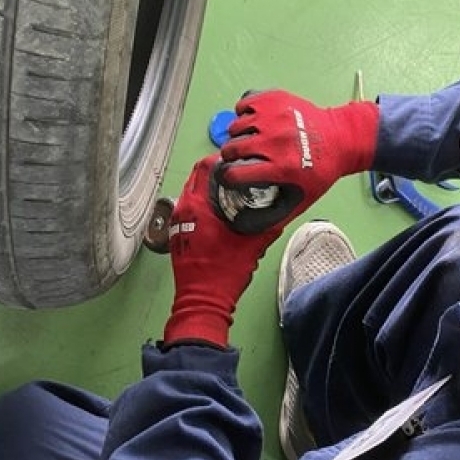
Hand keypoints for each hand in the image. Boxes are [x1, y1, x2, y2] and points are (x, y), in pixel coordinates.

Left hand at [163, 155, 283, 347]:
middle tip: (233, 172)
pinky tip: (216, 207)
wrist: (201, 300)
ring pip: (190, 190)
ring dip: (206, 184)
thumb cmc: (221, 274)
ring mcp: (178, 221)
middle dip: (214, 170)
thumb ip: (268, 226)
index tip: (234, 161)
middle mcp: (183, 210)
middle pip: (195, 176)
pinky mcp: (177, 232)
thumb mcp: (252, 246)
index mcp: (197, 207)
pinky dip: (200, 200)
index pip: (203, 168)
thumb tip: (282, 212)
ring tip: (227, 187)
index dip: (219, 159)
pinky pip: (187, 205)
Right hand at [217, 90, 378, 220]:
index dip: (228, 177)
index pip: (235, 174)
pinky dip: (244, 111)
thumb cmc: (322, 168)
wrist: (341, 138)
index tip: (229, 176)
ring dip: (237, 134)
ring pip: (235, 125)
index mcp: (280, 167)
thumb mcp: (302, 197)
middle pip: (231, 148)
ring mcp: (274, 117)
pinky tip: (252, 120)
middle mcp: (275, 141)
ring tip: (247, 139)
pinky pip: (244, 102)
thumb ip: (276, 214)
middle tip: (237, 157)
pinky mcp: (275, 99)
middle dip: (230, 156)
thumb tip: (250, 227)